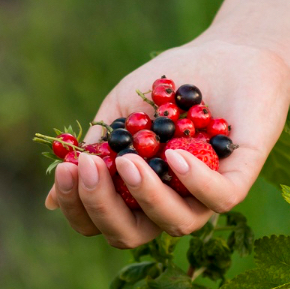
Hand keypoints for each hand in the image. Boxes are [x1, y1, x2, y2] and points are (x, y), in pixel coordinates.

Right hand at [45, 35, 289, 246]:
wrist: (224, 53)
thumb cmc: (166, 86)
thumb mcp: (119, 115)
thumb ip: (93, 153)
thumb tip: (50, 200)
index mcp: (135, 196)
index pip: (100, 223)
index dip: (77, 207)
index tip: (66, 170)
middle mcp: (168, 204)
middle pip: (129, 235)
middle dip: (102, 207)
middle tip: (90, 168)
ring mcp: (204, 196)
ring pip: (174, 223)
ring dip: (145, 195)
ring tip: (129, 160)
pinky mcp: (240, 179)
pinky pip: (218, 199)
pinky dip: (193, 181)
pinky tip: (173, 155)